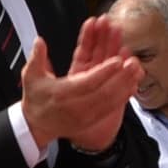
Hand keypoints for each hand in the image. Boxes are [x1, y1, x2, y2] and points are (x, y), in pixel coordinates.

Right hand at [17, 21, 141, 149]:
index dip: (104, 71)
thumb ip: (36, 58)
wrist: (36, 126)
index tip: (117, 60)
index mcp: (62, 93)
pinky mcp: (92, 119)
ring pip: (111, 100)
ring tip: (137, 69)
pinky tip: (133, 84)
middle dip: (121, 76)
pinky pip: (111, 107)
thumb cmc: (36, 100)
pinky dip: (123, 95)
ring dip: (125, 84)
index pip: (87, 82)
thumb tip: (40, 41)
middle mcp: (76, 106)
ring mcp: (85, 115)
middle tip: (133, 62)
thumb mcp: (30, 77)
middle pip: (104, 91)